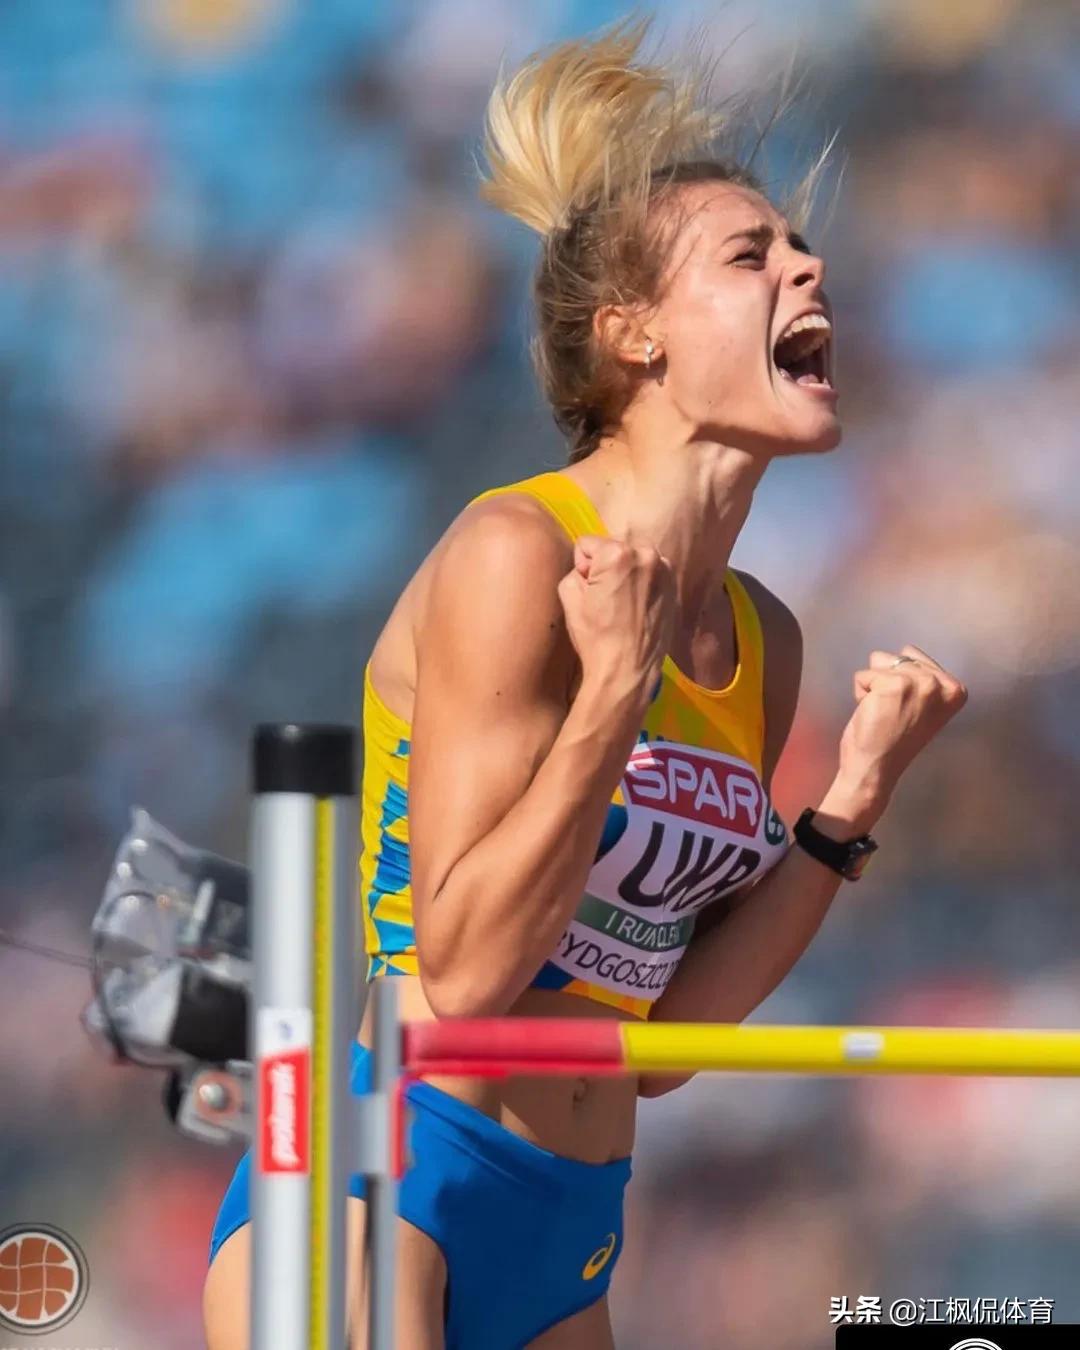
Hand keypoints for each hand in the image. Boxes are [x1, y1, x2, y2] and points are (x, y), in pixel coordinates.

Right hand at [557, 534, 675, 704]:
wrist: (627, 670)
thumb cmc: (595, 636)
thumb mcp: (569, 597)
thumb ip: (575, 569)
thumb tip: (588, 568)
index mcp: (619, 553)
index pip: (587, 544)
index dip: (582, 567)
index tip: (589, 592)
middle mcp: (647, 555)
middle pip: (614, 548)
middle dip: (607, 567)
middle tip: (605, 598)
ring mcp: (665, 571)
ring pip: (634, 560)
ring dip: (626, 574)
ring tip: (621, 605)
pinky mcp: (674, 588)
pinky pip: (651, 575)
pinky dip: (642, 585)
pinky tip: (635, 609)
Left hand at [834, 643, 967, 824]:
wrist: (877, 768)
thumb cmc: (896, 740)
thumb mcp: (925, 706)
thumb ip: (925, 680)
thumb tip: (906, 652)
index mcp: (956, 690)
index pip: (916, 656)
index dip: (903, 680)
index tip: (908, 708)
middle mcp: (942, 684)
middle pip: (899, 656)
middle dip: (889, 680)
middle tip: (893, 712)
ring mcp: (920, 683)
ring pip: (880, 661)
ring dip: (875, 685)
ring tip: (884, 711)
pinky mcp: (894, 685)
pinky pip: (863, 674)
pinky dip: (861, 692)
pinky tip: (871, 713)